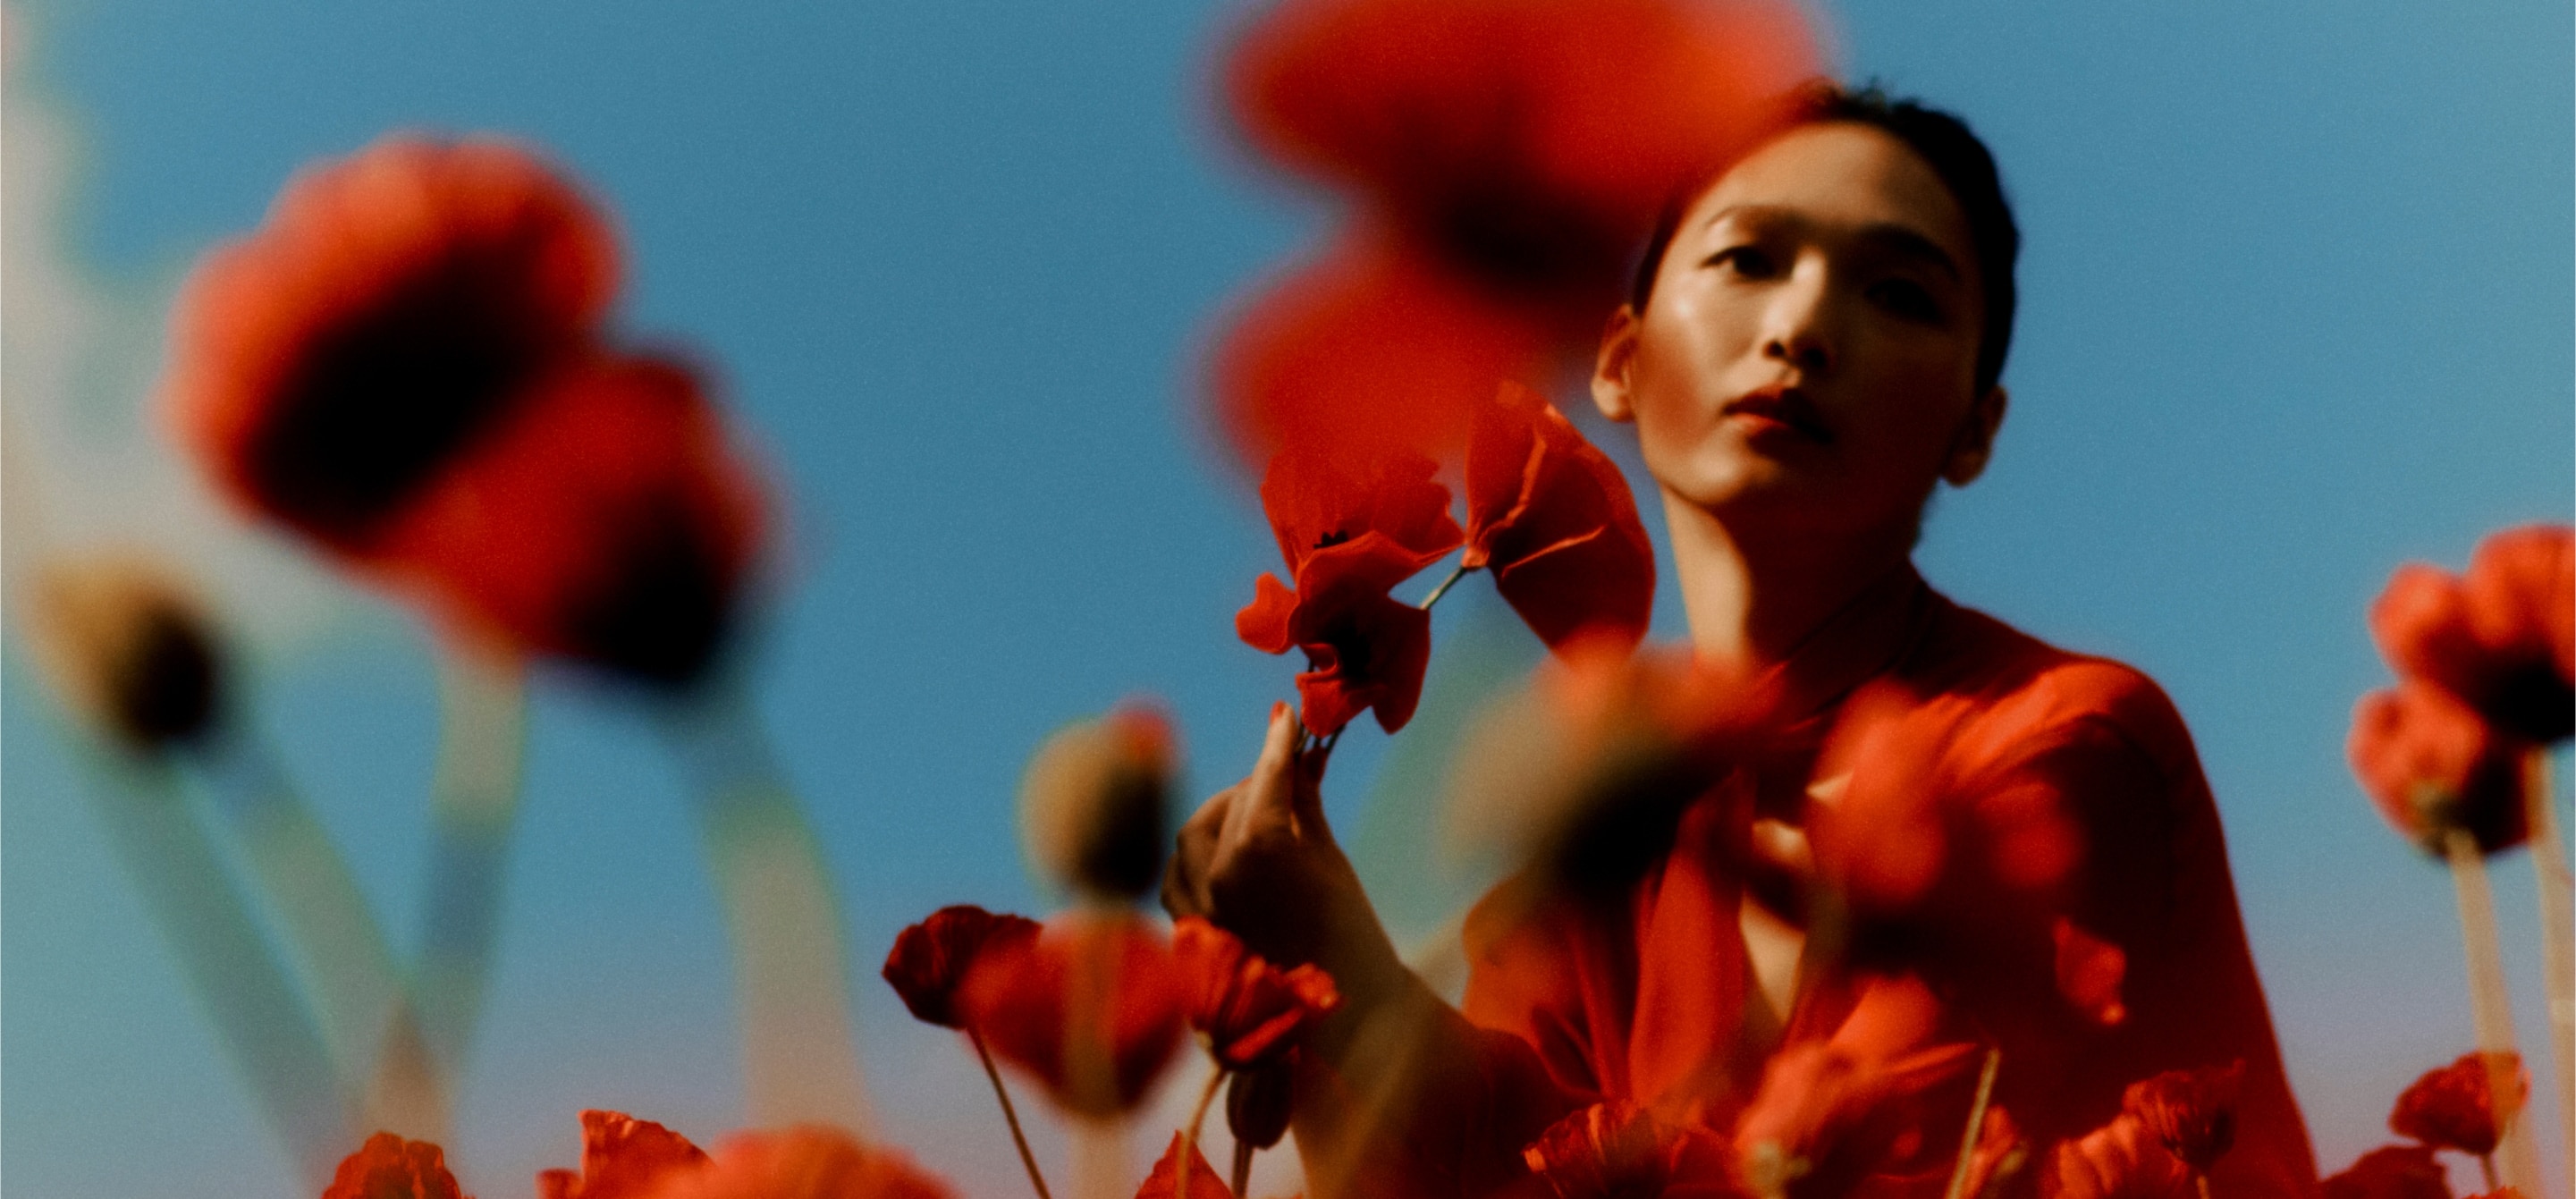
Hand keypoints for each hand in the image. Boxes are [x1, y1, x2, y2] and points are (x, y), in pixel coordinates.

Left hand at [1162, 704, 1403, 1005]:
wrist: (1338, 1014)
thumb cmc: (1348, 936)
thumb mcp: (1331, 860)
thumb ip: (1305, 805)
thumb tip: (1299, 760)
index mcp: (1260, 847)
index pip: (1269, 778)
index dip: (1280, 745)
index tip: (1286, 720)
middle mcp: (1217, 871)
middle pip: (1232, 802)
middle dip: (1258, 785)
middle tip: (1285, 776)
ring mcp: (1196, 902)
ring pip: (1193, 834)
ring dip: (1222, 817)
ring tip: (1255, 817)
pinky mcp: (1186, 930)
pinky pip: (1175, 875)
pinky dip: (1193, 857)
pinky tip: (1218, 856)